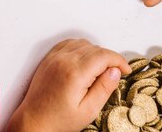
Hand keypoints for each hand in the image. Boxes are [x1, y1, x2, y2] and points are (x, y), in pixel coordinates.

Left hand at [7, 39, 130, 131]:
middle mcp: (64, 60)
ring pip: (82, 43)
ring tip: (99, 70)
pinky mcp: (49, 57)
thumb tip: (115, 71)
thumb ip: (103, 88)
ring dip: (95, 52)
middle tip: (115, 74)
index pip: (103, 55)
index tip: (125, 70)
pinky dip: (80, 48)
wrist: (35, 119)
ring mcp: (55, 57)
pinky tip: (84, 62)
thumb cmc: (60, 120)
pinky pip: (68, 44)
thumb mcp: (88, 110)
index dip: (118, 61)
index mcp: (75, 72)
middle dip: (109, 58)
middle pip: (94, 48)